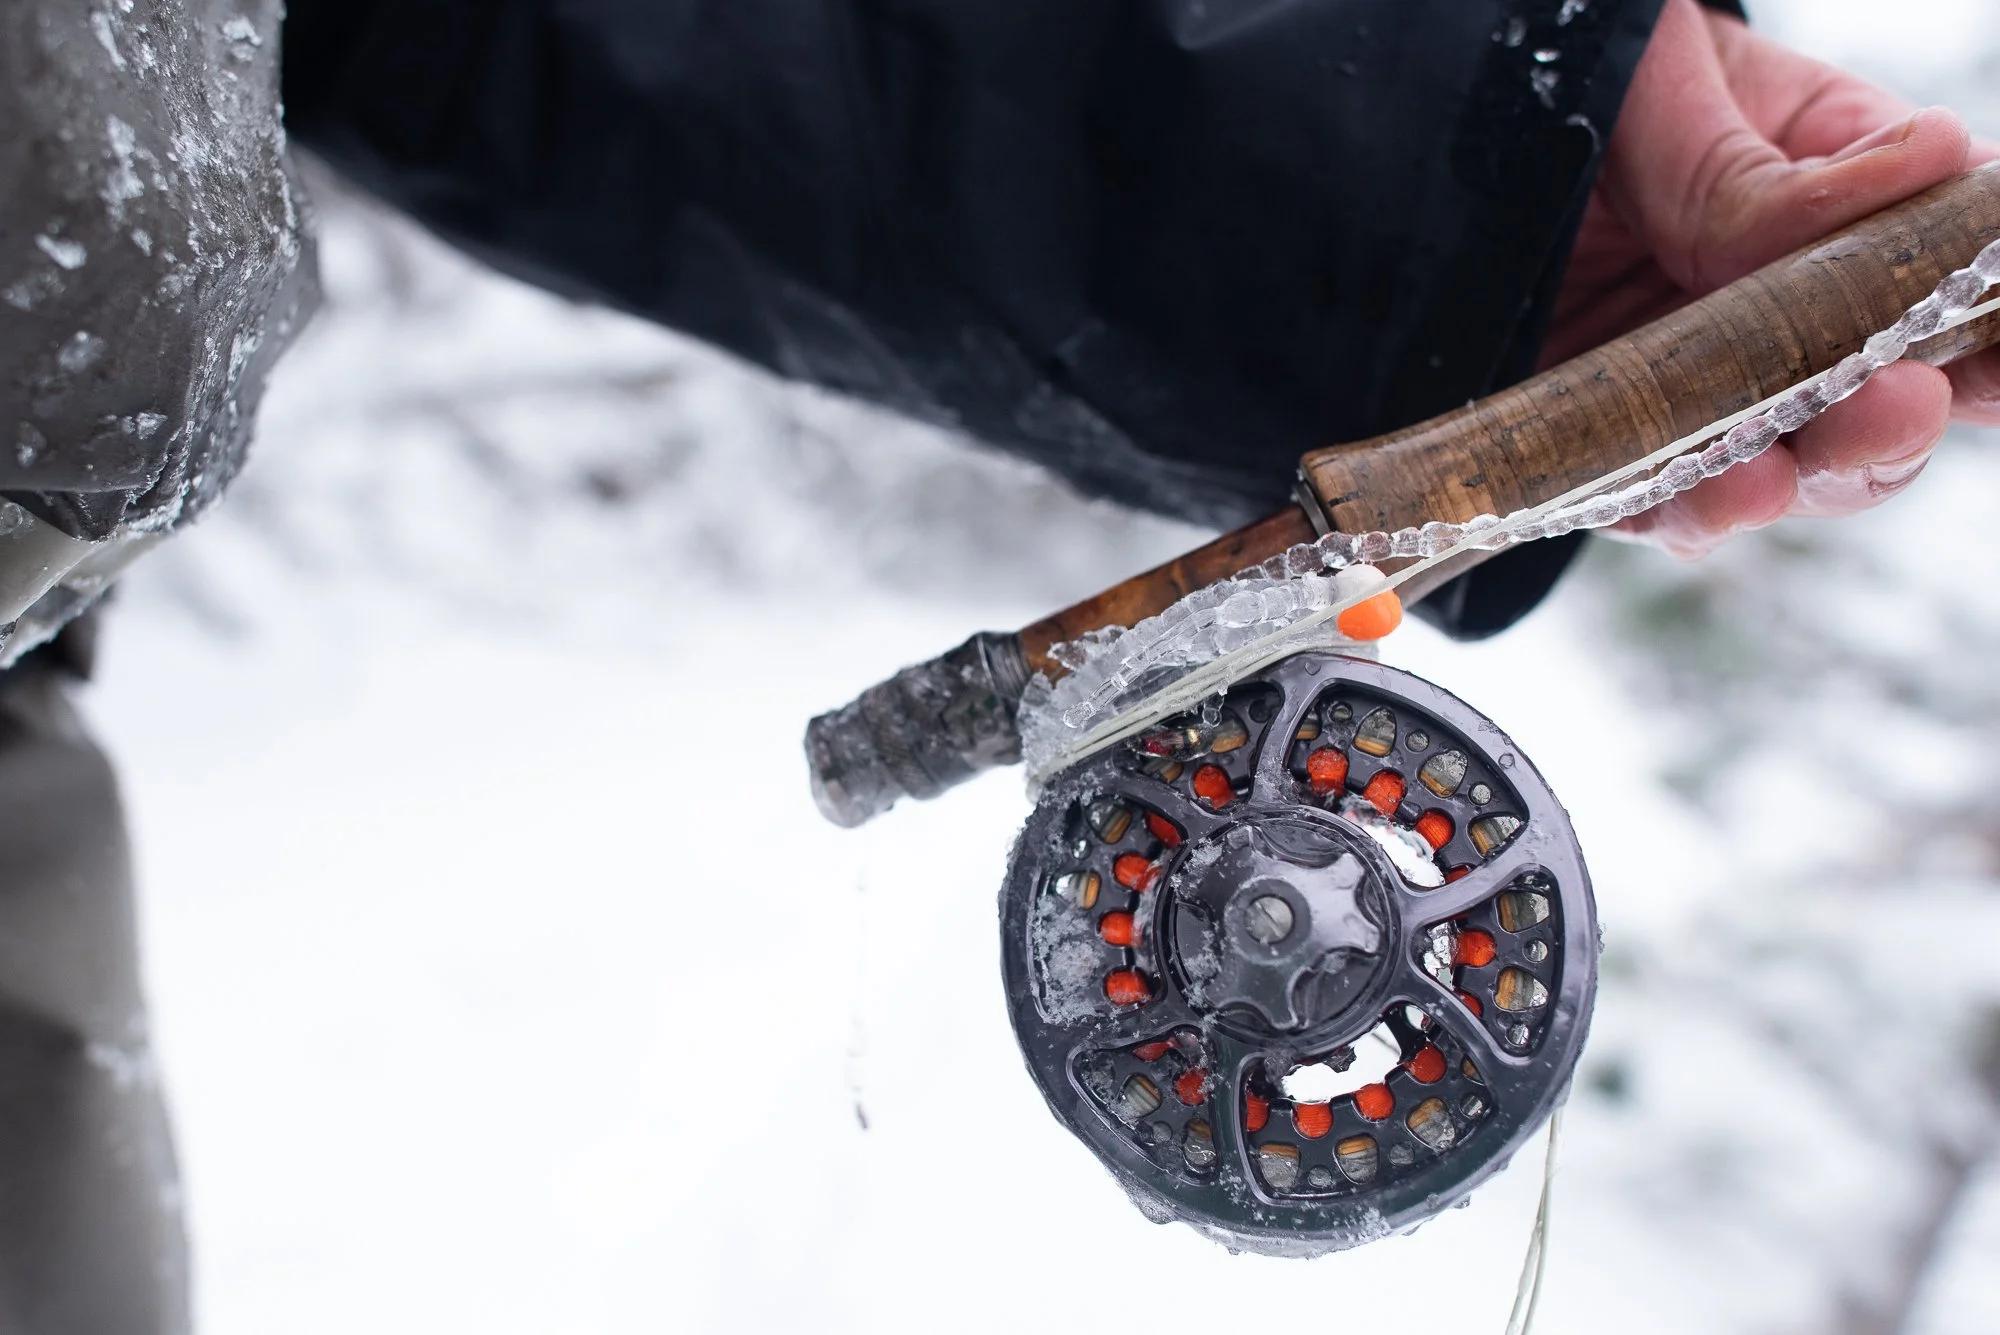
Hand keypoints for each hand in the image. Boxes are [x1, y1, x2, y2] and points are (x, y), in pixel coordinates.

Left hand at [1543, 0, 1999, 558]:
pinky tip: (1722, 496)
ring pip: (1784, 469)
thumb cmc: (1598, 88)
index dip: (1989, 321)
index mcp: (1843, 209)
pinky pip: (1656, 502)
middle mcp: (1785, 320)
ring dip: (1801, 476)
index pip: (1950, 276)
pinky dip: (1692, 511)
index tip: (1998, 338)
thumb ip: (1754, 165)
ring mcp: (1698, 393)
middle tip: (1903, 400)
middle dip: (1896, 419)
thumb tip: (1927, 164)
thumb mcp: (1670, 92)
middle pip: (1879, 402)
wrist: (1446, 128)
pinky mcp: (1605, 448)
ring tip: (1795, 464)